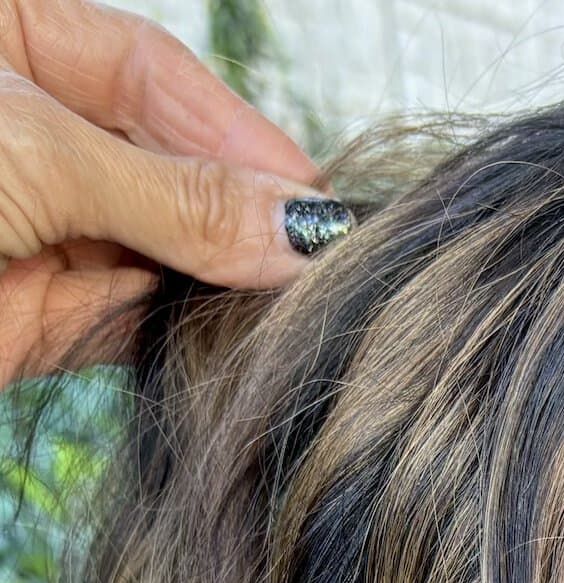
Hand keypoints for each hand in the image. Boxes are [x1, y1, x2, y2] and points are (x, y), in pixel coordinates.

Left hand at [0, 0, 350, 385]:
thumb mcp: (39, 154)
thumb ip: (176, 198)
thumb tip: (298, 230)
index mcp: (11, 40)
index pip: (150, 74)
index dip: (239, 134)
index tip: (312, 198)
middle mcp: (26, 133)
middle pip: (163, 170)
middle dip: (235, 218)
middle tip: (314, 263)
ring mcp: (27, 228)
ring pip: (152, 254)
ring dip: (216, 286)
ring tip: (283, 308)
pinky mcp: (27, 319)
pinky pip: (123, 323)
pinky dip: (177, 336)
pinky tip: (229, 342)